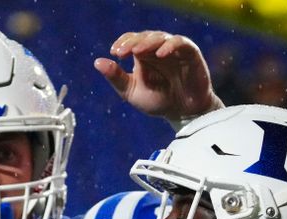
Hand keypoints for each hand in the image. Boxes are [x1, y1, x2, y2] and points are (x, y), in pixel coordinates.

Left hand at [95, 30, 223, 120]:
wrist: (184, 114)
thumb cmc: (159, 102)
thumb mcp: (132, 92)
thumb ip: (116, 78)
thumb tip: (97, 62)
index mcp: (143, 55)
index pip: (132, 40)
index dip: (123, 42)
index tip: (114, 52)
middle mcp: (158, 49)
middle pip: (144, 36)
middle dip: (132, 42)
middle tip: (121, 52)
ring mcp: (174, 50)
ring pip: (160, 37)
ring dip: (147, 42)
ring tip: (137, 51)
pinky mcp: (190, 53)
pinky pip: (180, 43)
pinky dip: (170, 46)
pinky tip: (160, 54)